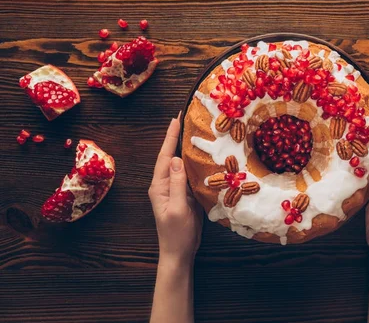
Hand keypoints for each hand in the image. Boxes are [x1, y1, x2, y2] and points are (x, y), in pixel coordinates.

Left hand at [149, 115, 202, 264]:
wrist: (179, 253)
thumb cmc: (176, 234)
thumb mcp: (177, 208)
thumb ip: (176, 184)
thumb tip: (176, 158)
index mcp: (159, 186)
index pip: (164, 156)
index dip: (170, 137)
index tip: (176, 119)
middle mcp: (166, 185)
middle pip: (172, 156)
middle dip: (178, 138)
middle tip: (188, 119)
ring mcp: (176, 190)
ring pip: (182, 165)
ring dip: (188, 149)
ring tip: (198, 133)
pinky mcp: (186, 195)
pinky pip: (191, 175)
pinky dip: (197, 164)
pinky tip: (205, 157)